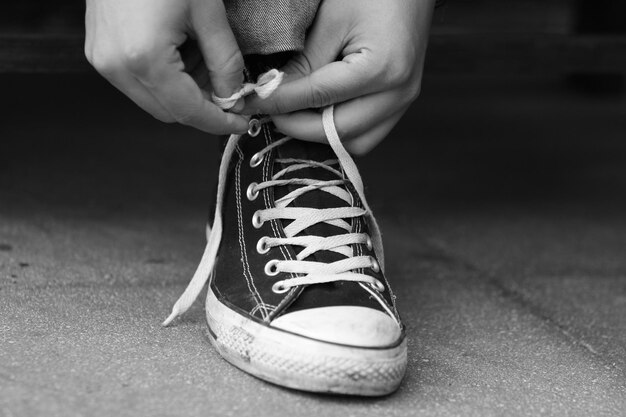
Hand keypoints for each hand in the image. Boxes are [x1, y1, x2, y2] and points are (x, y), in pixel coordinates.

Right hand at [85, 0, 248, 134]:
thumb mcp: (207, 13)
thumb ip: (225, 62)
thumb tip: (233, 97)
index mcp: (144, 59)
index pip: (188, 112)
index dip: (219, 121)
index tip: (241, 121)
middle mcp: (116, 67)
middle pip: (170, 113)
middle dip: (204, 107)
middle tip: (230, 89)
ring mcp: (103, 60)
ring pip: (155, 101)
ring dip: (186, 94)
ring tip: (206, 62)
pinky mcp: (100, 52)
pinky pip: (140, 83)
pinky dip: (168, 80)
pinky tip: (184, 54)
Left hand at [242, 0, 434, 153]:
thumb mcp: (332, 20)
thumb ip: (304, 63)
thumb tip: (274, 94)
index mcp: (381, 69)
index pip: (319, 97)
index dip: (281, 103)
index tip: (253, 103)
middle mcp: (398, 94)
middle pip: (339, 132)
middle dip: (299, 127)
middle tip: (272, 112)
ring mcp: (404, 102)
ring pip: (356, 142)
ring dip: (321, 134)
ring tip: (296, 113)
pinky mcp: (402, 103)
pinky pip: (368, 133)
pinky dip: (340, 130)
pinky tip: (320, 112)